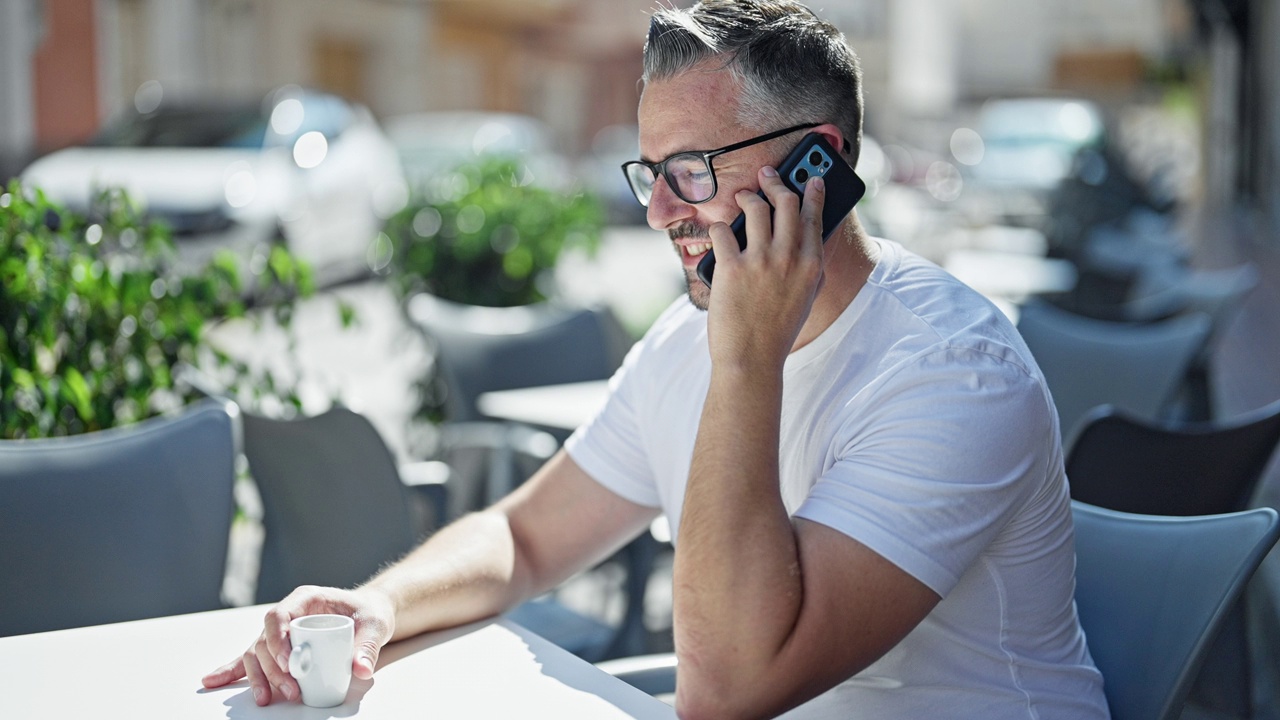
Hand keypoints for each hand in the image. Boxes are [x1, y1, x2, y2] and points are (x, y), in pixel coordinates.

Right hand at [201, 585, 395, 705]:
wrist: (369, 615)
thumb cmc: (370, 614)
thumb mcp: (375, 625)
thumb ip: (369, 646)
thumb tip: (360, 669)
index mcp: (306, 598)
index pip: (279, 614)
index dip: (277, 639)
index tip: (289, 663)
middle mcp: (288, 613)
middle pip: (265, 639)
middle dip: (272, 668)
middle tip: (290, 690)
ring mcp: (281, 632)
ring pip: (256, 653)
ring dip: (258, 677)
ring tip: (268, 698)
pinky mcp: (280, 649)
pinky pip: (252, 660)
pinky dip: (233, 671)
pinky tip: (213, 681)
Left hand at [705, 165, 825, 369]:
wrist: (752, 360)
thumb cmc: (777, 332)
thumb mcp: (806, 299)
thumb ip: (810, 268)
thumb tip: (809, 239)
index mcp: (812, 265)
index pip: (814, 216)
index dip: (811, 191)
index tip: (809, 177)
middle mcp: (789, 258)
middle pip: (786, 202)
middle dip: (776, 182)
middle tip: (767, 175)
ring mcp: (760, 261)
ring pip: (755, 207)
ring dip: (747, 197)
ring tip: (742, 198)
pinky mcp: (731, 267)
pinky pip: (723, 230)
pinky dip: (720, 227)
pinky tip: (720, 232)